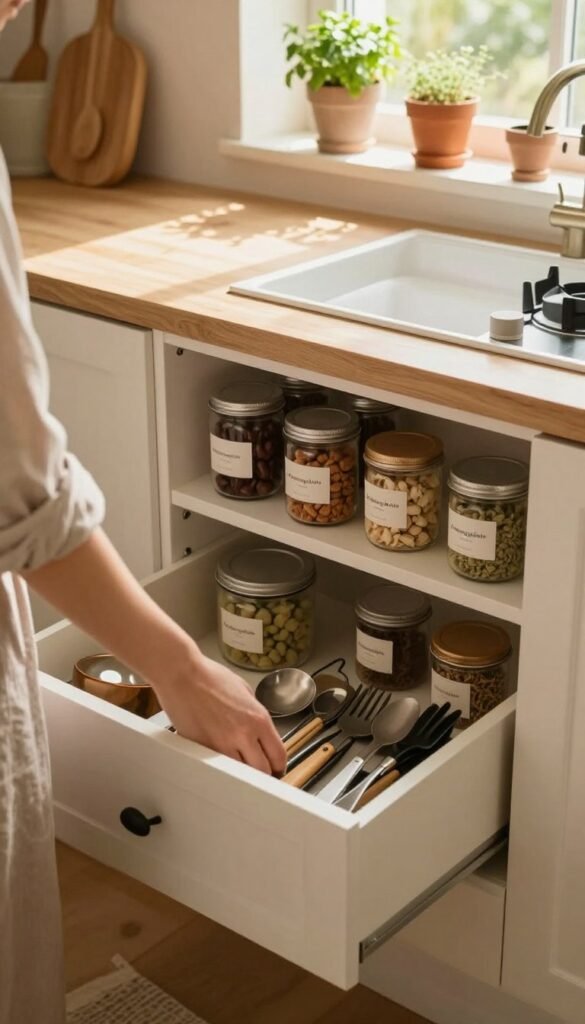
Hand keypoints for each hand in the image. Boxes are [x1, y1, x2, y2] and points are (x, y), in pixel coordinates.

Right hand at [156, 653, 286, 776]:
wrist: (182, 675)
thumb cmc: (209, 677)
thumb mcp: (245, 690)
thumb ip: (256, 713)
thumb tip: (260, 730)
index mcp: (258, 719)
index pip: (278, 756)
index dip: (279, 765)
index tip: (275, 766)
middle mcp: (243, 735)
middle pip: (262, 772)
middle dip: (263, 773)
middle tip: (258, 769)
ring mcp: (221, 745)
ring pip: (240, 775)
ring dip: (242, 773)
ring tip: (239, 765)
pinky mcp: (202, 750)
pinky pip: (218, 768)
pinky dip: (222, 767)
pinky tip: (221, 760)